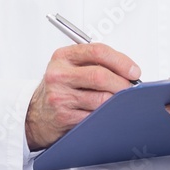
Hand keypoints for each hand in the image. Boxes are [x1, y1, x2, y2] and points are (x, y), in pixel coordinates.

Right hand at [25, 43, 141, 149]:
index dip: (121, 61)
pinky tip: (107, 112)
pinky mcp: (64, 117)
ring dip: (117, 101)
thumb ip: (95, 62)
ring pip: (101, 99)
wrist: (35, 114)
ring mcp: (60, 97)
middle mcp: (59, 75)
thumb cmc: (60, 87)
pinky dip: (106, 114)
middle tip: (131, 88)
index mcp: (63, 56)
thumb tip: (129, 70)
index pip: (97, 52)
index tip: (134, 70)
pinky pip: (95, 116)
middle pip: (100, 76)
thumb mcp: (70, 66)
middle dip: (122, 83)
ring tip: (119, 100)